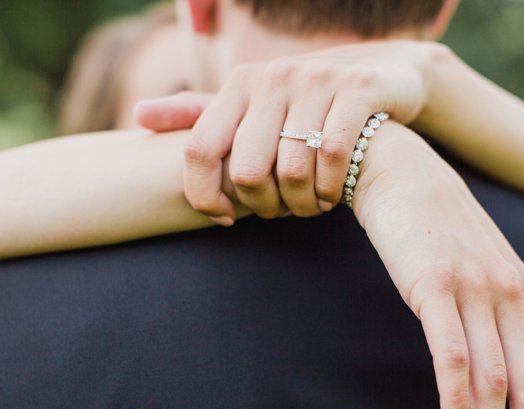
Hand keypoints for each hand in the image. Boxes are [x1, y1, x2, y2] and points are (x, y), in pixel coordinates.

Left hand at [135, 41, 441, 221]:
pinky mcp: (357, 90)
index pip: (200, 151)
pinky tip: (333, 196)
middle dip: (264, 208)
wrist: (386, 74)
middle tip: (280, 214)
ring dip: (302, 205)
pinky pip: (334, 157)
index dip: (205, 196)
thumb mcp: (252, 103)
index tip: (225, 218)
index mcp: (240, 83)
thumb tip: (137, 116)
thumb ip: (198, 114)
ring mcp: (317, 80)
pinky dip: (331, 189)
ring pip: (292, 170)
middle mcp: (273, 77)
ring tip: (310, 206)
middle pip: (247, 171)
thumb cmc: (307, 102)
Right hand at [355, 123, 523, 408]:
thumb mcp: (477, 267)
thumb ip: (494, 309)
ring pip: (497, 378)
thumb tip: (496, 361)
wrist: (400, 172)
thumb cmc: (435, 226)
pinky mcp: (434, 286)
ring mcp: (474, 289)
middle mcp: (511, 293)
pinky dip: (457, 398)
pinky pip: (452, 353)